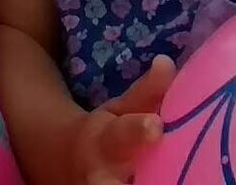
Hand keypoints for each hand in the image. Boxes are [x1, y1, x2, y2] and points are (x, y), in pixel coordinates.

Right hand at [64, 56, 172, 184]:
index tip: (155, 126)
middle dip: (134, 182)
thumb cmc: (104, 137)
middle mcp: (100, 178)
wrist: (59, 165)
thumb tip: (168, 63)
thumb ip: (145, 93)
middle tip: (166, 179)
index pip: (122, 136)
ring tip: (176, 184)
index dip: (138, 132)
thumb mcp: (118, 111)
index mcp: (105, 144)